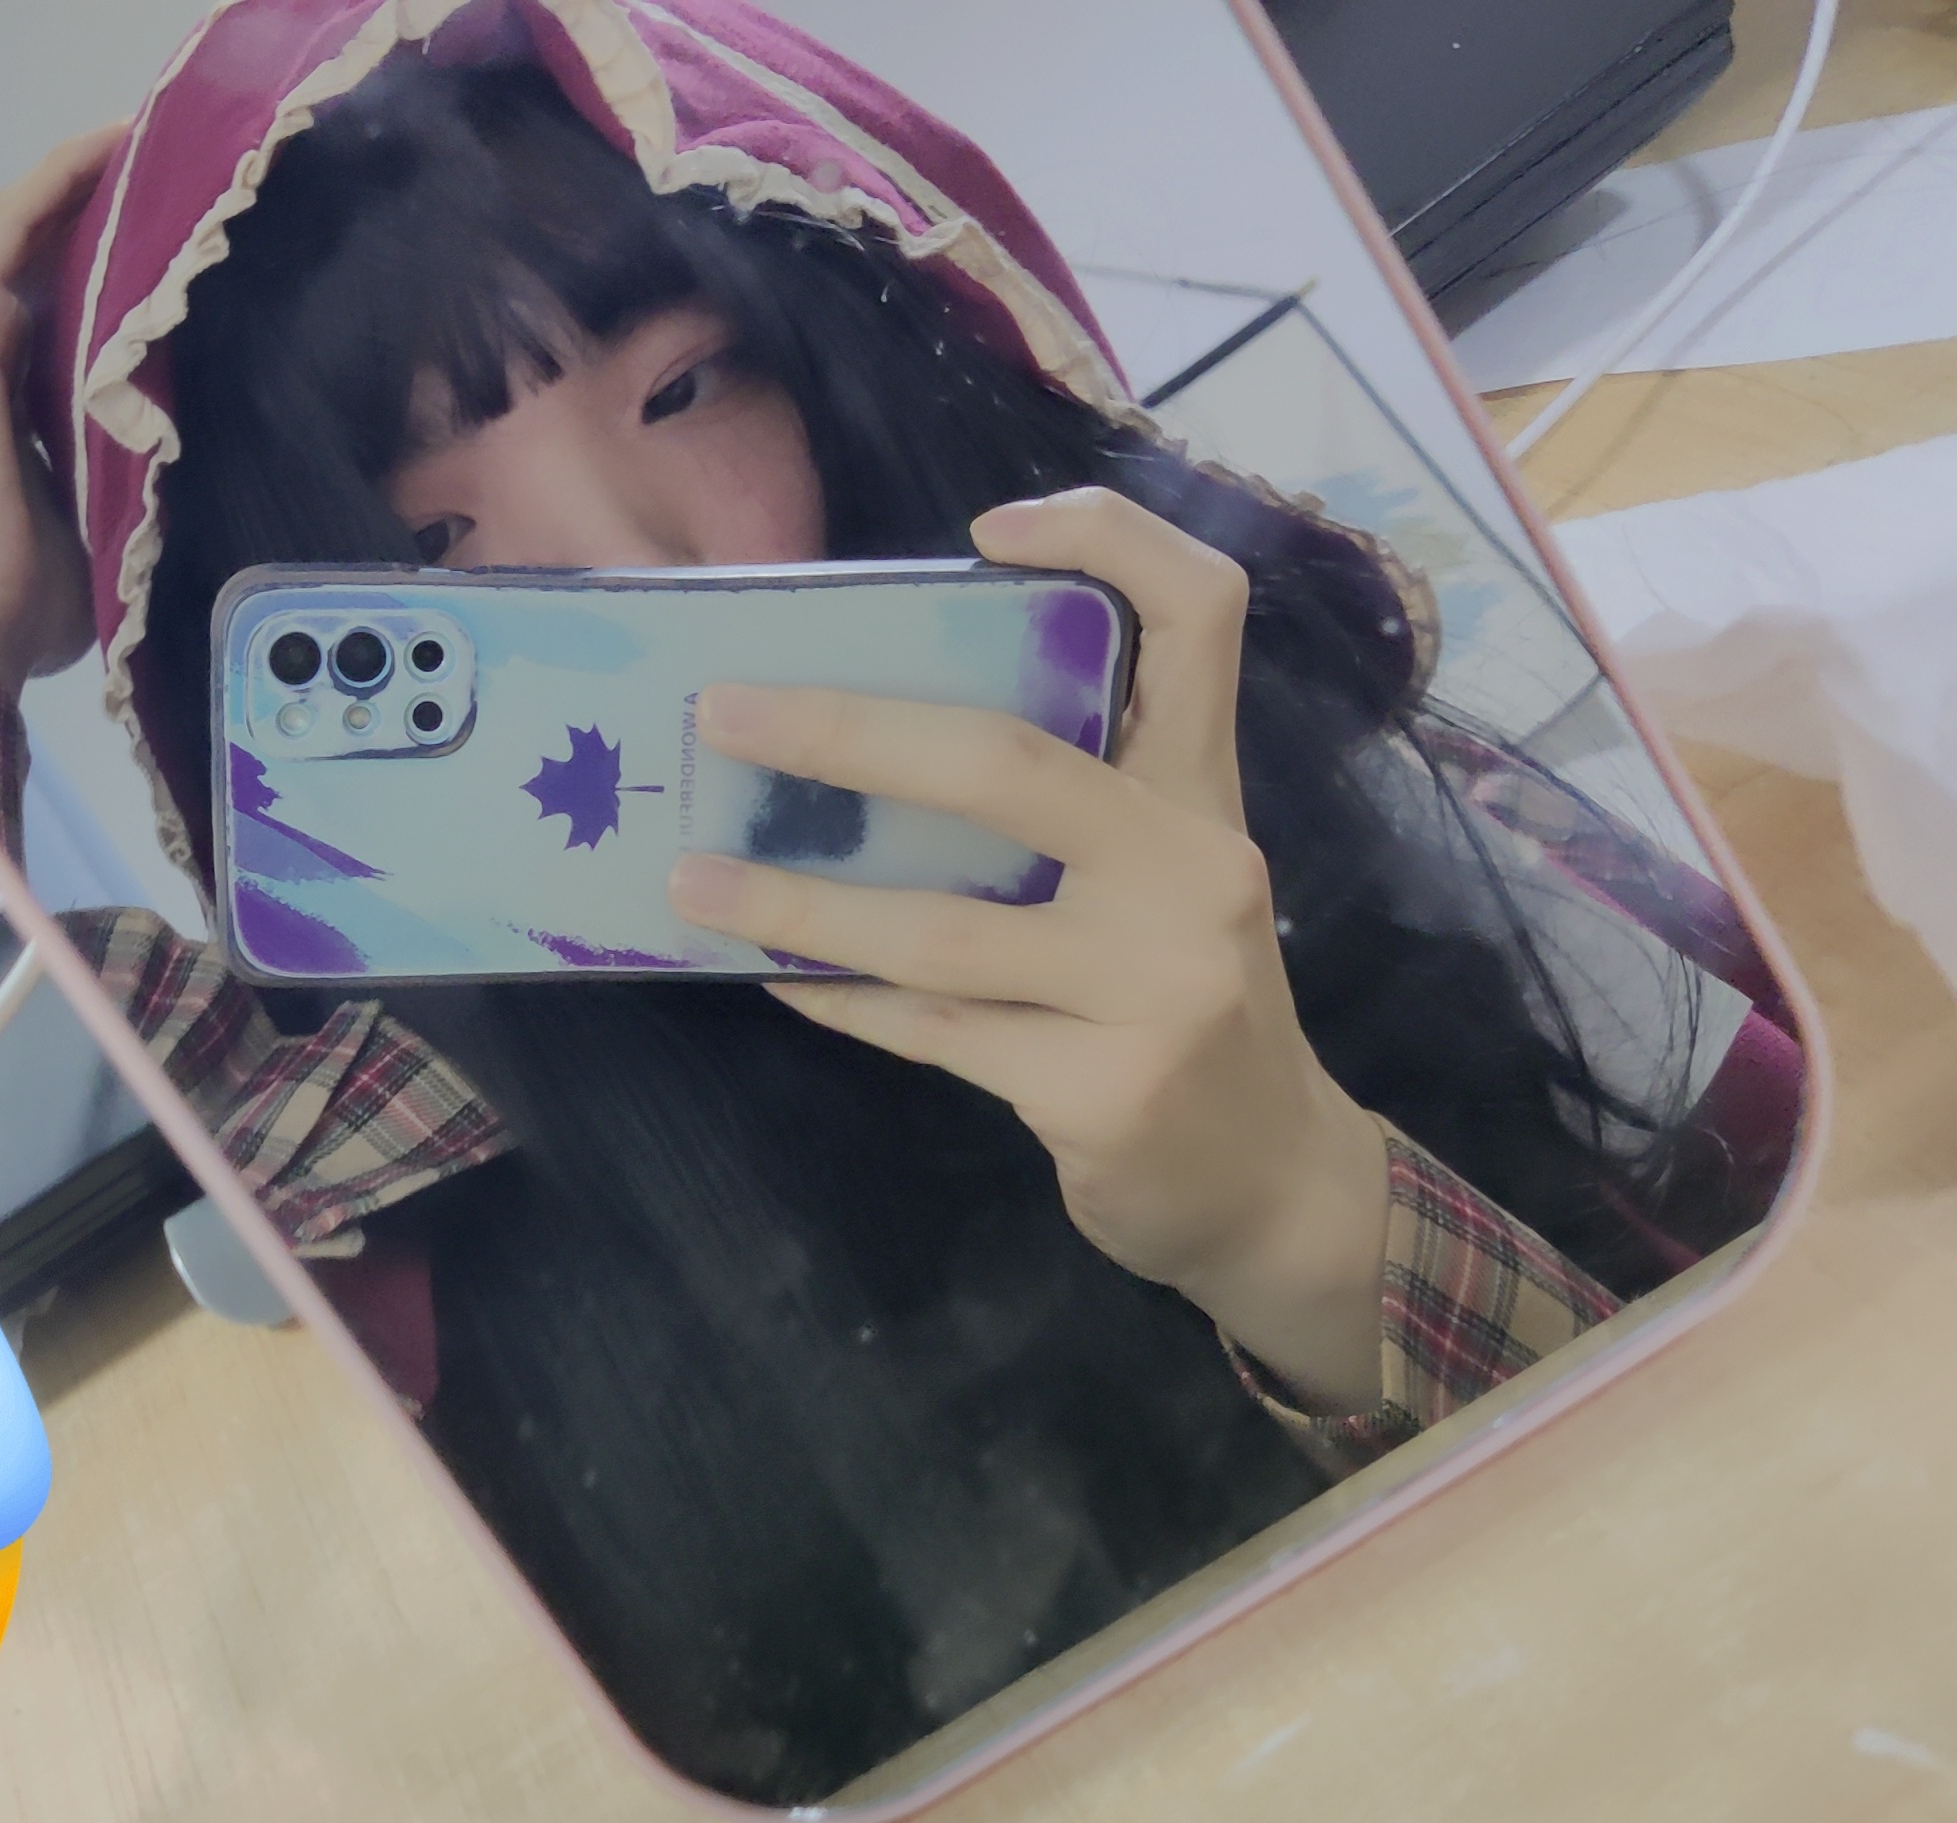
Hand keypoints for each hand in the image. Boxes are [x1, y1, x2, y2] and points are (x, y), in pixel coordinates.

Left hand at [666, 489, 1391, 1413]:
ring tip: (690, 878)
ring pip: (939, 927)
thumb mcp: (1167, 883)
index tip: (985, 534)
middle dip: (846, 734)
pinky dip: (841, 998)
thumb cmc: (1189, 1008)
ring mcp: (1152, 986)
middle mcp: (1193, 870)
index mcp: (1206, 795)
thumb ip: (1075, 809)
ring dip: (796, 899)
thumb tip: (871, 743)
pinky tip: (773, 972)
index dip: (1107, 543)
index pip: (1202, 617)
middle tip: (722, 718)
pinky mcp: (1100, 1088)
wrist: (1276, 1185)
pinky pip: (932, 1027)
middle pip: (1007, 763)